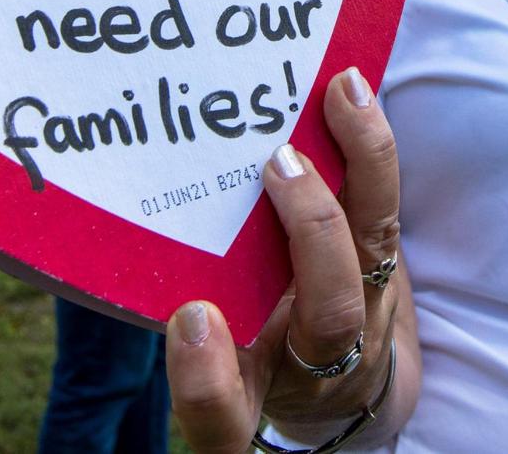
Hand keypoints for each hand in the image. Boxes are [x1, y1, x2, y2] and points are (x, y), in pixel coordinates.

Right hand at [166, 68, 419, 452]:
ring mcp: (362, 306)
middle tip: (276, 162)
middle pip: (330, 311)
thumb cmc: (253, 356)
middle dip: (311, 233)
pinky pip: (384, 203)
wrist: (342, 382)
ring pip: (376, 242)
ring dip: (364, 164)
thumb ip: (182, 324)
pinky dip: (370, 145)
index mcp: (252, 392)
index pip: (223, 418)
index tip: (190, 317)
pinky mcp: (383, 261)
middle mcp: (317, 357)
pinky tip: (352, 89)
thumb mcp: (215, 361)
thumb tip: (123, 259)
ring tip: (342, 94)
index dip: (204, 381)